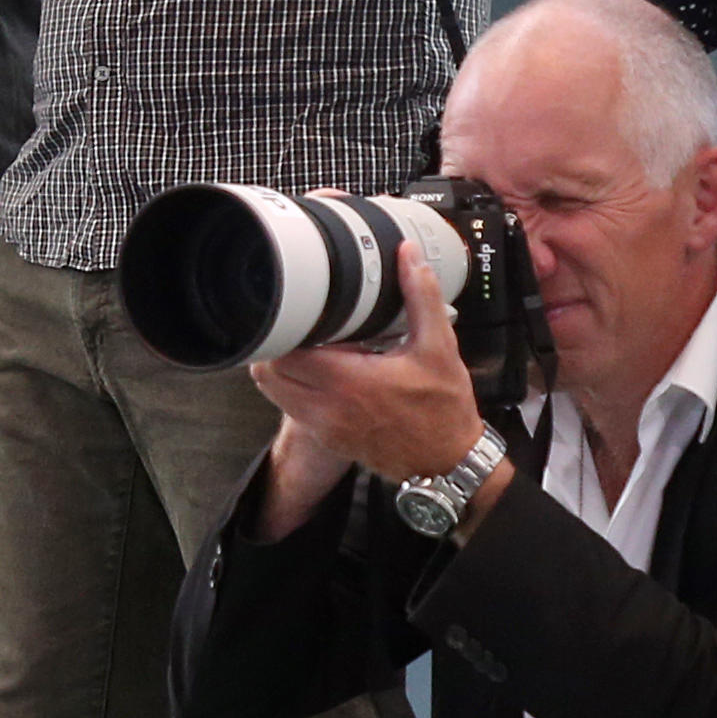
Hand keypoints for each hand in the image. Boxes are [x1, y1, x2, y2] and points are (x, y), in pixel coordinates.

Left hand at [251, 272, 487, 507]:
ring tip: (311, 346)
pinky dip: (295, 387)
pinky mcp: (326, 438)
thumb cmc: (444, 409)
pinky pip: (292, 407)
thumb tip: (407, 256)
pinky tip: (325, 372)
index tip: (301, 309)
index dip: (287, 325)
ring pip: (273, 392)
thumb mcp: (439, 347)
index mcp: (349, 382)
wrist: (448, 461)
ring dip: (282, 366)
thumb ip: (420, 297)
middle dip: (278, 343)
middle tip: (301, 324)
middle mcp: (327, 409)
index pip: (286, 351)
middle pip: (268, 372)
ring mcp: (323, 427)